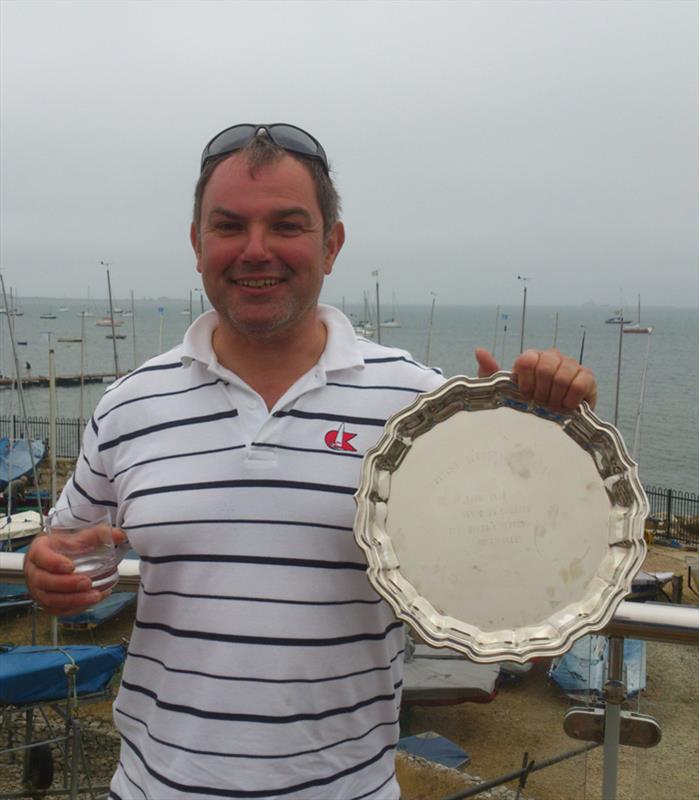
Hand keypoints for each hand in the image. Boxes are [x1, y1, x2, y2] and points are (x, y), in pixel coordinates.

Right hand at [23, 527, 127, 615]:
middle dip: (66, 584)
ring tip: (95, 596)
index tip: (71, 566)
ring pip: (50, 599)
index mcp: (39, 550)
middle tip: (87, 582)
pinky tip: (90, 602)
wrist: (59, 557)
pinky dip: (73, 608)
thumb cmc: (67, 546)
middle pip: (44, 581)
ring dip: (73, 600)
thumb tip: (121, 535)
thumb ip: (99, 534)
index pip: (40, 556)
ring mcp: (38, 589)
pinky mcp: (45, 602)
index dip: (53, 562)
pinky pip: (56, 609)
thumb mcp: (80, 536)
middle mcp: (34, 571)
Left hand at [475, 347, 596, 411]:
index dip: (525, 381)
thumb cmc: (525, 405)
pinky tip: (566, 407)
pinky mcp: (588, 378)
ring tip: (552, 406)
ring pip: (563, 375)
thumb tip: (479, 350)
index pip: (527, 360)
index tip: (524, 395)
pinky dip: (571, 398)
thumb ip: (490, 372)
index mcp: (532, 358)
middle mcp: (552, 357)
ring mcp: (571, 366)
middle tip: (539, 403)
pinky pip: (581, 382)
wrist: (551, 424)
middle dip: (541, 391)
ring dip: (555, 396)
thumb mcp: (503, 392)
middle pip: (546, 367)